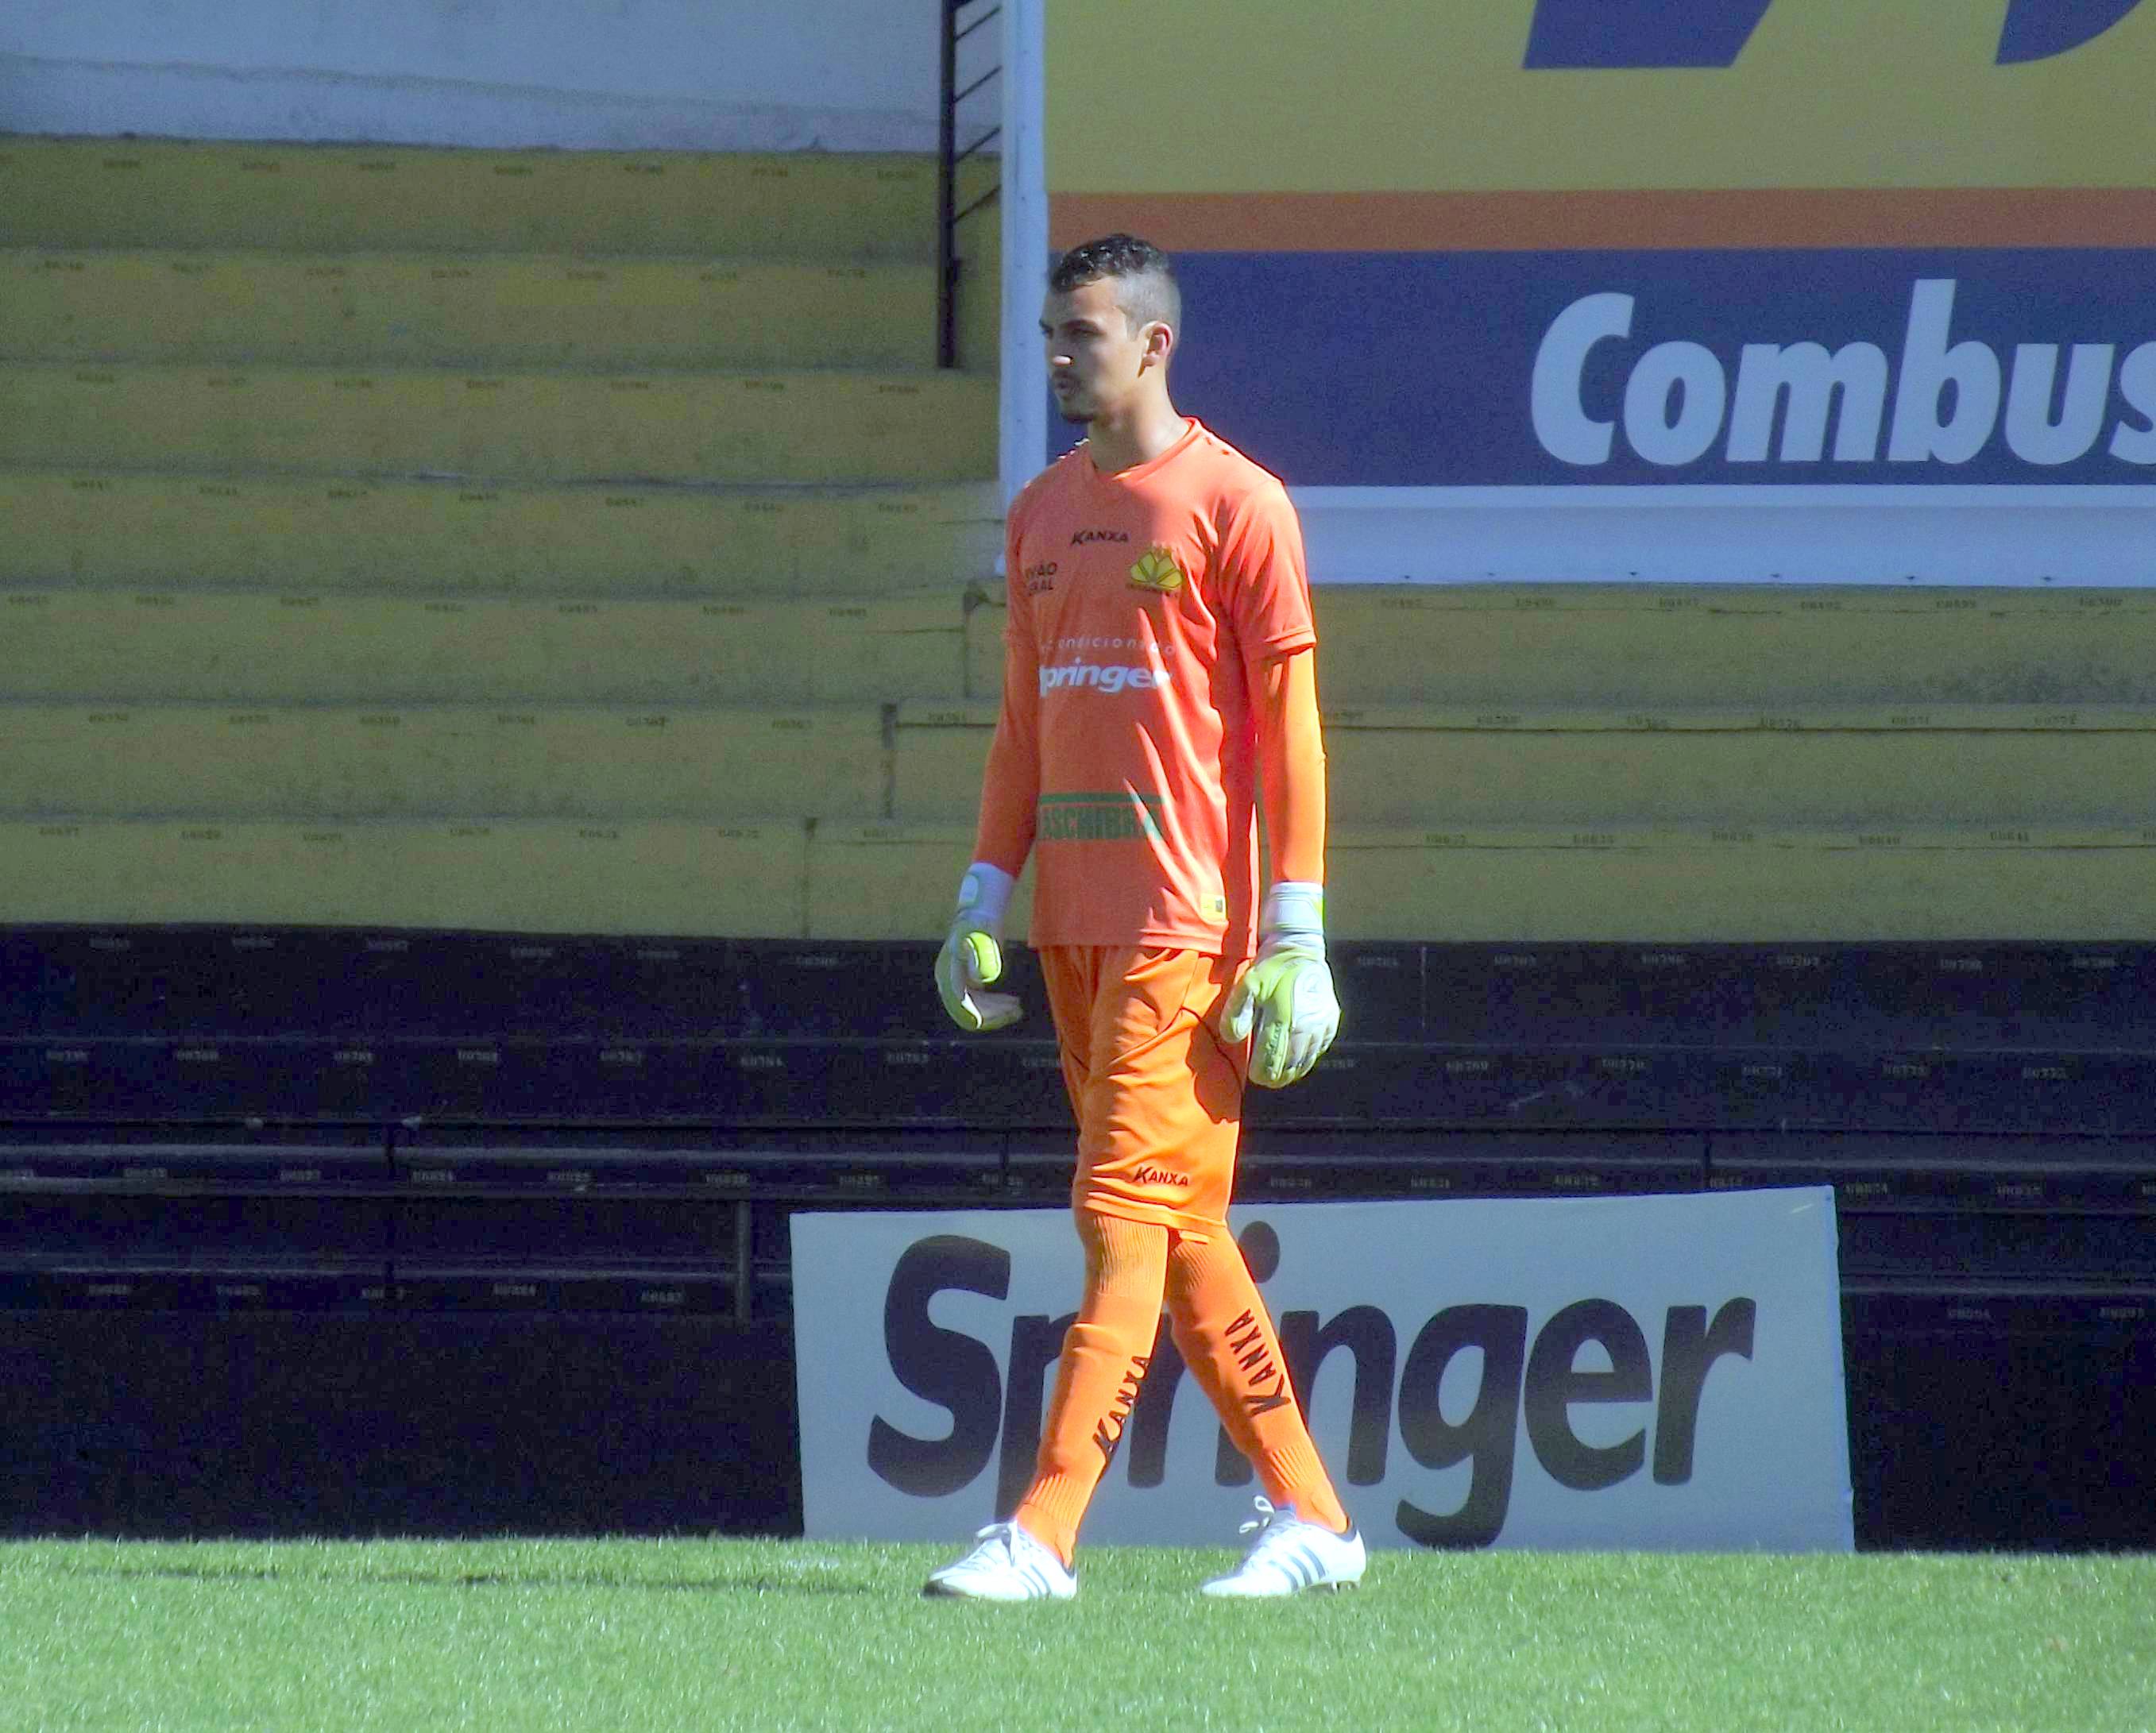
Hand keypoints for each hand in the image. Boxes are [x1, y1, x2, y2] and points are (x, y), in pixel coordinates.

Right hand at [935, 863, 1021, 1031]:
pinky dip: (995, 1005)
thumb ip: (980, 959)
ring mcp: (956, 983)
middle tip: (1018, 1010)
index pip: (963, 1006)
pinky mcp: (966, 983)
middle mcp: (947, 982)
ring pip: (975, 1009)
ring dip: (997, 1011)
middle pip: (969, 1011)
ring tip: (1018, 1006)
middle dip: (994, 1014)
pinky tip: (1011, 1001)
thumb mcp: (981, 939)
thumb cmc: (980, 924)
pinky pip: (978, 1003)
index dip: (983, 1015)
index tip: (1005, 1014)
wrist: (978, 914)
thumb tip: (979, 981)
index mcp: (947, 974)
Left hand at [1220, 883, 1338, 1086]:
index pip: (1272, 1058)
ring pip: (1307, 1061)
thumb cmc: (1270, 968)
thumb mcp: (1248, 983)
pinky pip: (1318, 1050)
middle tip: (1265, 1079)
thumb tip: (1232, 1038)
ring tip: (1279, 1075)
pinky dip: (1306, 1059)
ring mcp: (1322, 1025)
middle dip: (1276, 1076)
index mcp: (1283, 1016)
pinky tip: (1296, 1060)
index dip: (1262, 1072)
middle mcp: (1307, 1024)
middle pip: (1291, 1065)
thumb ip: (1237, 1011)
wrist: (1301, 949)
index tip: (1255, 1075)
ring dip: (1292, 1071)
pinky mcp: (1331, 1022)